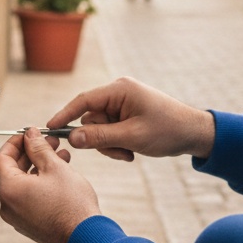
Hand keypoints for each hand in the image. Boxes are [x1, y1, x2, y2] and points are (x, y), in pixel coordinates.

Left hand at [0, 128, 100, 242]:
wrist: (86, 238)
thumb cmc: (72, 205)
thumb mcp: (55, 168)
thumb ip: (39, 148)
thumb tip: (30, 135)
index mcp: (9, 190)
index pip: (1, 158)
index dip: (15, 142)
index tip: (30, 134)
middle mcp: (8, 206)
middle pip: (12, 171)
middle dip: (31, 153)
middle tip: (49, 141)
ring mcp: (18, 217)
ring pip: (23, 184)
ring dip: (39, 167)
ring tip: (61, 156)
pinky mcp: (30, 224)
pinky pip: (30, 198)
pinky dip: (41, 183)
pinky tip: (60, 175)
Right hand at [46, 77, 214, 161]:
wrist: (194, 133)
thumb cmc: (168, 130)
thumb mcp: (132, 136)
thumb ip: (100, 137)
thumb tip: (72, 138)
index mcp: (120, 90)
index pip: (83, 101)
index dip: (64, 115)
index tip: (48, 128)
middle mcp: (119, 93)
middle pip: (90, 118)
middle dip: (100, 140)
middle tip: (120, 153)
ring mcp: (123, 104)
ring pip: (99, 128)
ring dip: (110, 145)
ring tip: (129, 153)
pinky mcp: (127, 114)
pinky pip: (110, 131)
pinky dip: (117, 143)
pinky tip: (132, 150)